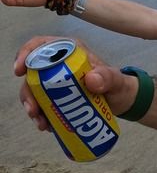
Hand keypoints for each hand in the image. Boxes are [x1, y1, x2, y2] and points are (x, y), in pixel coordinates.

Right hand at [15, 36, 134, 129]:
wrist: (122, 101)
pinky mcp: (56, 97)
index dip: (26, 54)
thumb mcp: (116, 81)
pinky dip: (40, 116)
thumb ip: (108, 77)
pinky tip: (46, 126)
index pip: (41, 45)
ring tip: (42, 124)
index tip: (19, 71)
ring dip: (33, 107)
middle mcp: (59, 64)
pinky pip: (41, 104)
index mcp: (71, 51)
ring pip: (34, 91)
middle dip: (28, 93)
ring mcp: (56, 81)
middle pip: (32, 73)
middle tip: (33, 110)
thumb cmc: (118, 84)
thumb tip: (91, 79)